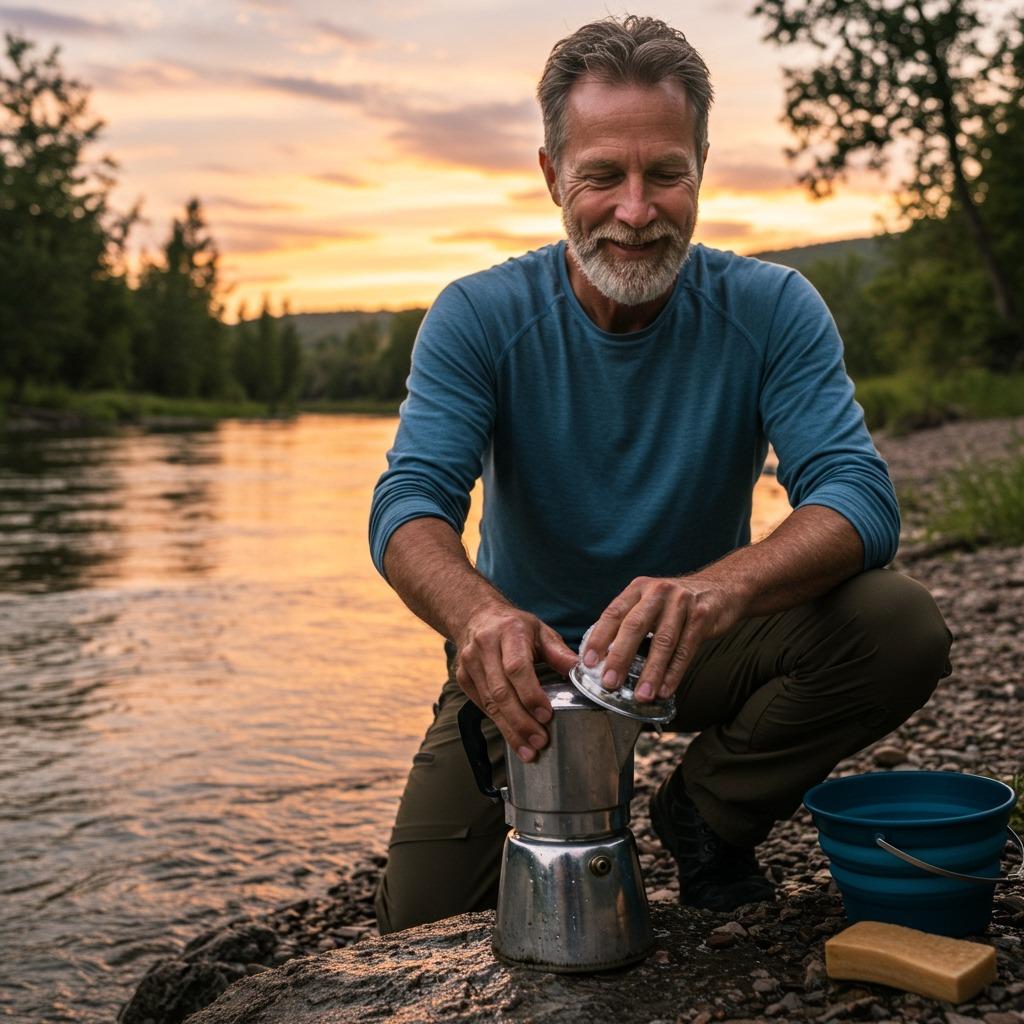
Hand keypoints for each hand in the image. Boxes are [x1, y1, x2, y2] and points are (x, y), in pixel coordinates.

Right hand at [455, 603, 577, 762]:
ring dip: (510, 729)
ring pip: (489, 703)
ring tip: (529, 749)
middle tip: (540, 741)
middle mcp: (485, 647)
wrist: (477, 616)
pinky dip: (499, 724)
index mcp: (509, 632)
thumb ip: (559, 652)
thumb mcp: (540, 631)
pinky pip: (481, 705)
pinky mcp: (462, 678)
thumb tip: (579, 670)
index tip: (546, 715)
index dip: (531, 694)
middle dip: (521, 721)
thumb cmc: (514, 626)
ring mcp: (470, 663)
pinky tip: (514, 739)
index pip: (516, 668)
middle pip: (501, 691)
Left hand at [582, 574, 749, 700]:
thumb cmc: (678, 603)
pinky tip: (665, 690)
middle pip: (634, 626)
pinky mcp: (702, 617)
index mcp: (638, 588)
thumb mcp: (650, 601)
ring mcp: (681, 603)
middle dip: (620, 657)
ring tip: (641, 695)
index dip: (599, 638)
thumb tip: (603, 657)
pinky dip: (674, 673)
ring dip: (651, 672)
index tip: (588, 662)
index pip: (613, 613)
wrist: (722, 588)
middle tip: (609, 683)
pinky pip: (685, 649)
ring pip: (663, 642)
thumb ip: (629, 621)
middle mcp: (657, 592)